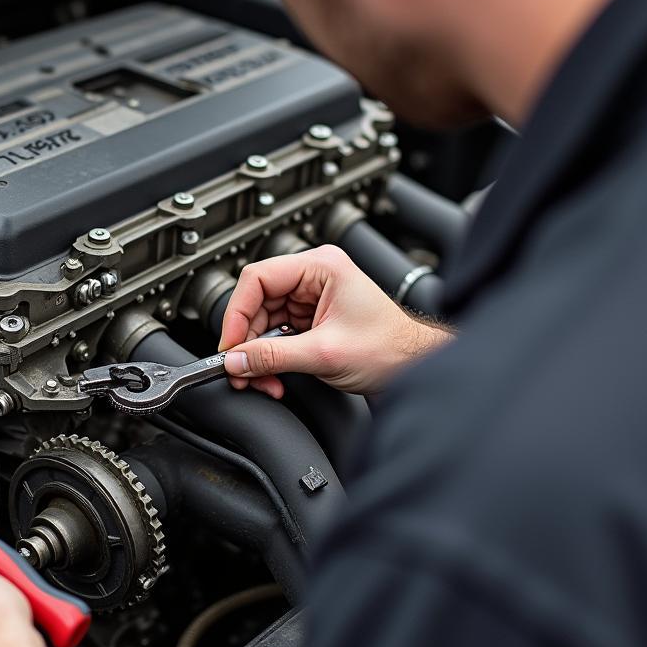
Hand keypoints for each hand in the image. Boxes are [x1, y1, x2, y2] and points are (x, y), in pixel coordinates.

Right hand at [219, 245, 451, 396]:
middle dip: (247, 342)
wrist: (416, 367)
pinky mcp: (310, 320)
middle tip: (240, 370)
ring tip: (262, 379)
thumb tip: (236, 360)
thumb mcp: (325, 354)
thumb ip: (273, 356)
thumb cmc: (391, 348)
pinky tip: (274, 375)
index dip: (238, 313)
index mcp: (321, 266)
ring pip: (263, 323)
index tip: (230, 345)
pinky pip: (275, 335)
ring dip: (257, 355)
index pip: (258, 278)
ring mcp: (311, 298)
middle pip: (257, 303)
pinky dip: (269, 358)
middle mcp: (314, 277)